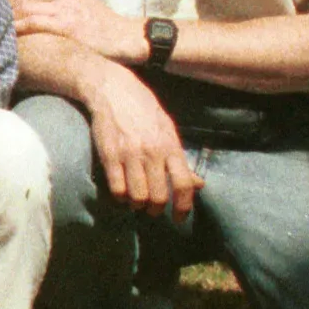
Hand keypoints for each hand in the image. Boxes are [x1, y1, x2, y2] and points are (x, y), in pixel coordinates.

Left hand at [8, 0, 140, 65]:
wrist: (124, 36)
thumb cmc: (99, 24)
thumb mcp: (77, 2)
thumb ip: (55, 0)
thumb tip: (30, 5)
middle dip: (2, 7)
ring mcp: (64, 7)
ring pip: (24, 6)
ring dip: (7, 18)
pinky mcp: (66, 24)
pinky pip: (34, 22)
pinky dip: (18, 28)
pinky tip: (9, 36)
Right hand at [81, 62, 201, 218]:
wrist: (113, 90)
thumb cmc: (144, 110)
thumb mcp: (168, 131)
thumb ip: (181, 160)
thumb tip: (199, 184)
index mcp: (171, 146)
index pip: (184, 184)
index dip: (184, 207)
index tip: (180, 218)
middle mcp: (152, 152)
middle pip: (159, 196)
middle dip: (156, 209)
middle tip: (152, 209)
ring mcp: (130, 154)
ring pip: (138, 196)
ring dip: (137, 204)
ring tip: (136, 201)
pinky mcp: (109, 155)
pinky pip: (117, 189)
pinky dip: (120, 197)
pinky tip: (121, 192)